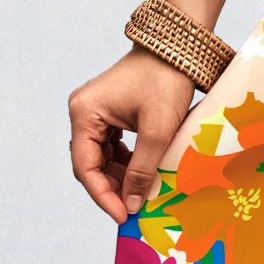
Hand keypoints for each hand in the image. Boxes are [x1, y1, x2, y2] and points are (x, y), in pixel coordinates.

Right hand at [69, 48, 194, 224]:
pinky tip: (141, 175)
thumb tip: (132, 204)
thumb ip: (142, 170)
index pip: (85, 167)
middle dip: (111, 188)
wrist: (180, 47)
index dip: (103, 195)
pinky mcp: (110, 111)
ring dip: (118, 176)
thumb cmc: (167, 81)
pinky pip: (112, 145)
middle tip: (132, 210)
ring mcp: (96, 111)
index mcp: (84, 113)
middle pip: (90, 163)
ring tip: (139, 195)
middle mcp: (83, 112)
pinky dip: (125, 162)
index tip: (123, 216)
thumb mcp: (157, 131)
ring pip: (101, 156)